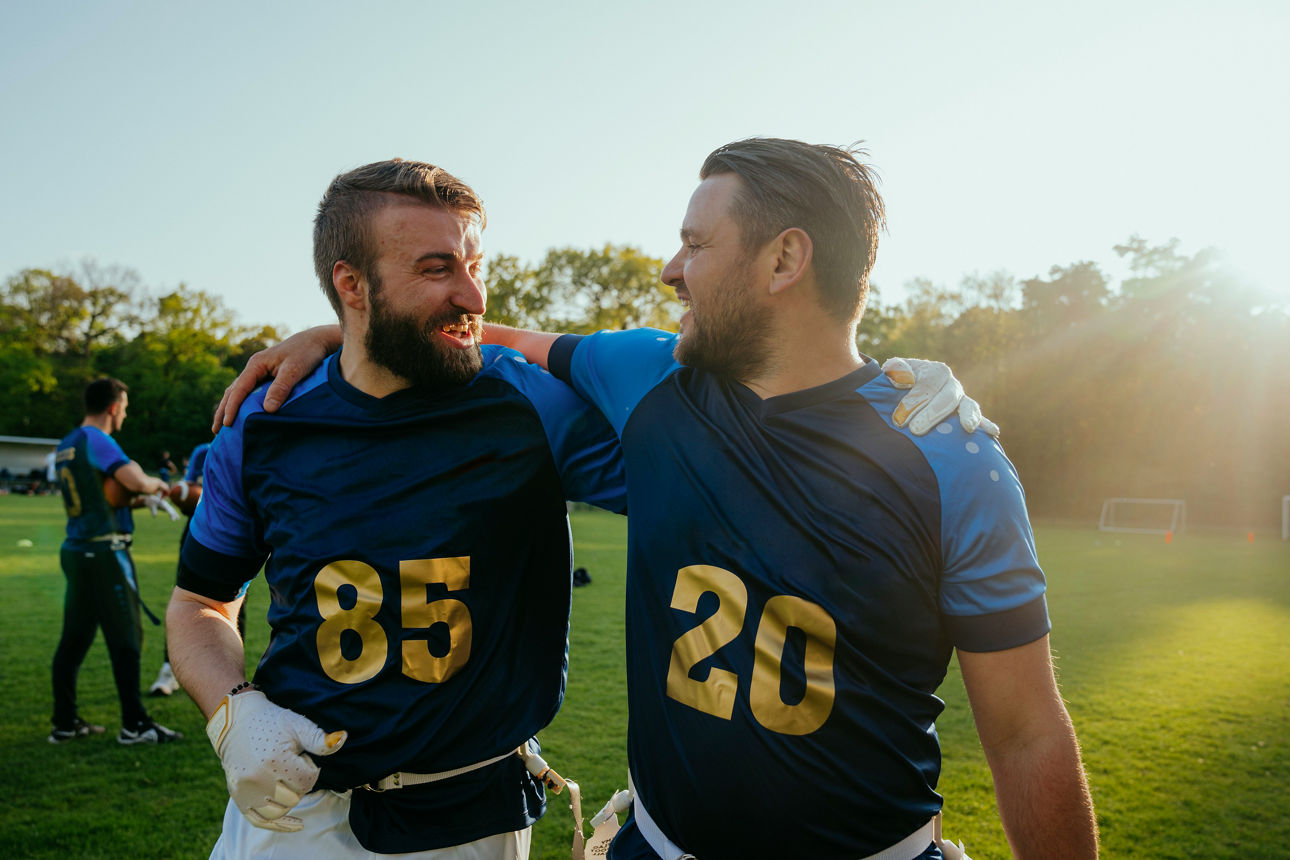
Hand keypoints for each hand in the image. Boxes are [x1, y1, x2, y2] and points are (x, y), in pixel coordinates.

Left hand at [142, 492, 180, 520]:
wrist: (150, 498)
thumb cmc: (150, 502)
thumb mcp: (151, 506)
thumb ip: (153, 511)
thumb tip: (155, 516)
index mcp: (163, 504)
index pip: (168, 510)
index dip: (171, 514)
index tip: (173, 519)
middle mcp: (166, 504)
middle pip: (172, 509)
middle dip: (174, 514)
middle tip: (177, 519)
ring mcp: (166, 505)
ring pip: (172, 509)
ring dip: (175, 514)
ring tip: (178, 518)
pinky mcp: (166, 506)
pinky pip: (171, 510)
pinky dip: (174, 513)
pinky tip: (176, 516)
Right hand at [205, 689, 346, 831]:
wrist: (235, 722)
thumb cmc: (271, 722)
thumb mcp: (297, 725)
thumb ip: (319, 739)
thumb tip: (342, 739)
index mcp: (274, 760)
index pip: (307, 781)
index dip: (309, 769)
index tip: (300, 757)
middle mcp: (257, 779)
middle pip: (294, 798)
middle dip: (298, 783)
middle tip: (290, 766)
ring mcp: (246, 791)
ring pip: (280, 811)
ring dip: (289, 799)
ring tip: (284, 780)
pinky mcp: (238, 798)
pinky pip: (260, 821)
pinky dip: (279, 825)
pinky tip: (296, 825)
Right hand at [213, 325, 341, 430]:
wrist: (316, 341)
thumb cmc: (306, 353)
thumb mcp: (294, 370)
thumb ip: (281, 388)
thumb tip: (267, 409)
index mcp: (256, 365)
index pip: (239, 389)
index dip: (231, 407)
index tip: (226, 424)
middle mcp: (254, 367)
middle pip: (233, 391)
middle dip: (223, 410)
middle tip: (215, 431)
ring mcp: (260, 371)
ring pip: (239, 391)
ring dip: (229, 407)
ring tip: (222, 426)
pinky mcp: (267, 375)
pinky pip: (249, 391)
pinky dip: (241, 403)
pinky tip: (241, 413)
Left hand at [883, 357, 999, 436]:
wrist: (904, 394)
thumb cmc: (898, 383)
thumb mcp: (894, 371)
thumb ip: (897, 369)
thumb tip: (907, 380)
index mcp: (937, 371)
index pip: (928, 385)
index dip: (914, 401)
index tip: (899, 418)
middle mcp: (952, 384)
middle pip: (947, 398)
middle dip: (931, 414)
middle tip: (915, 430)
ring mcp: (962, 401)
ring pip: (968, 406)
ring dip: (967, 416)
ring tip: (967, 428)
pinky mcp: (966, 416)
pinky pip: (979, 419)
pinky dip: (987, 424)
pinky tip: (993, 432)